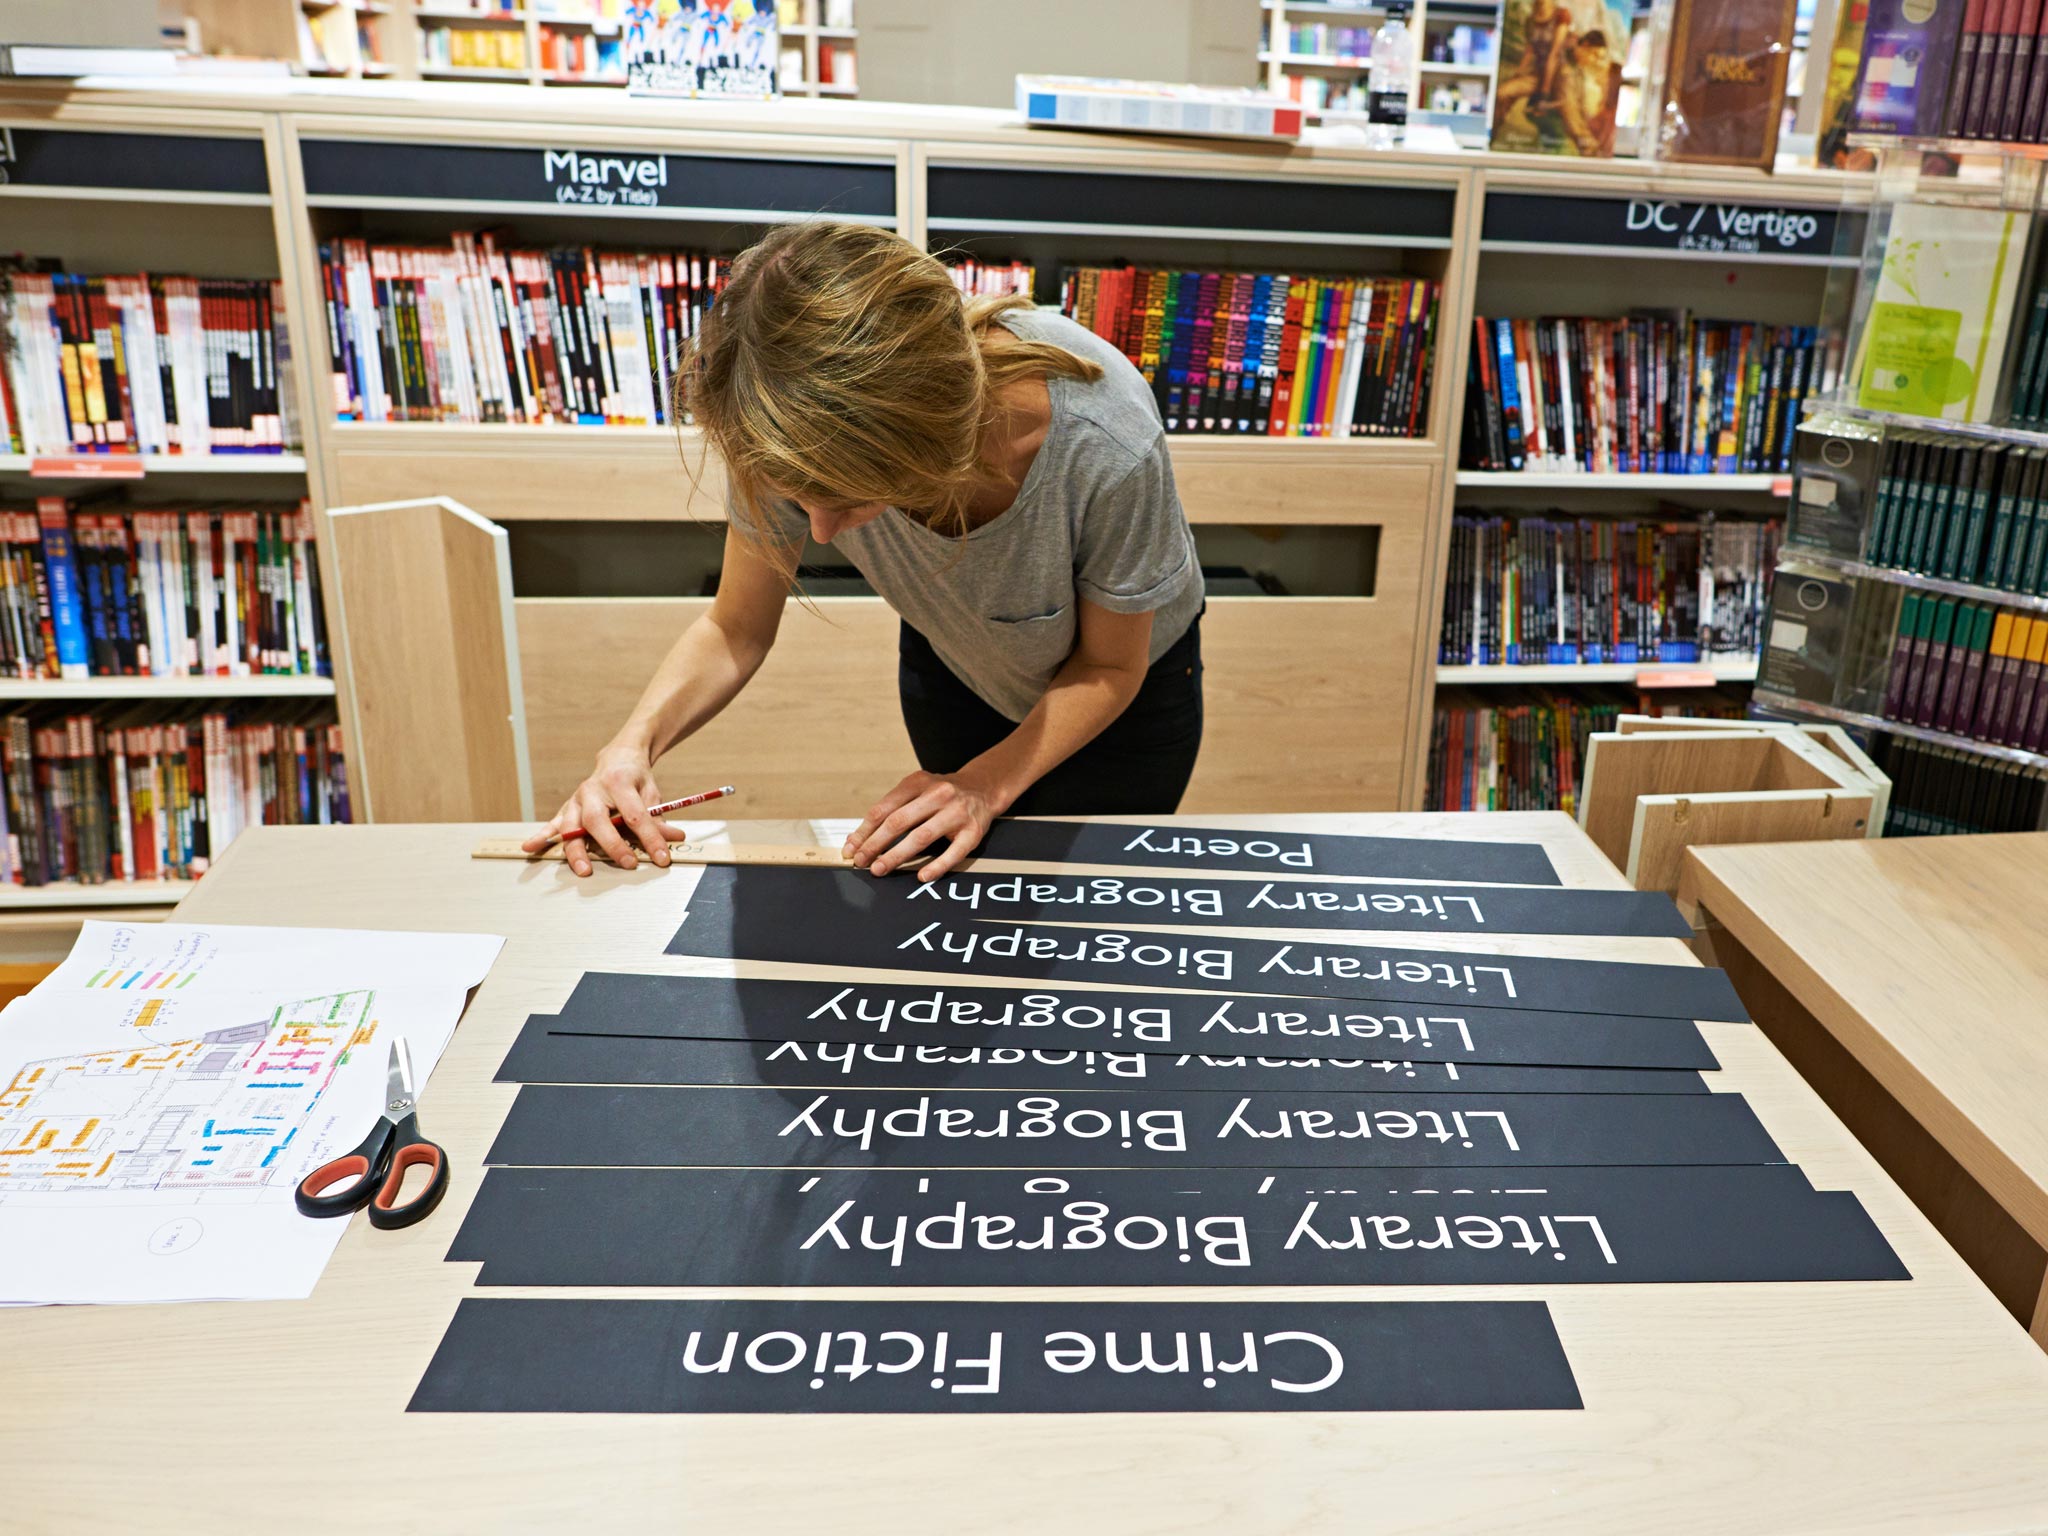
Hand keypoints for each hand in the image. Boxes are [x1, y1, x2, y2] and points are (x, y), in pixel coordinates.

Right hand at [521, 743, 686, 877]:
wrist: (618, 758)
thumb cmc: (635, 778)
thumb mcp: (652, 794)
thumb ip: (659, 818)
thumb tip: (674, 840)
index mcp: (618, 782)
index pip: (635, 814)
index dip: (650, 838)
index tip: (661, 858)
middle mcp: (593, 789)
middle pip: (597, 820)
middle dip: (612, 845)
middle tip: (627, 863)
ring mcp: (577, 799)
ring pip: (572, 825)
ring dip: (576, 850)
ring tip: (583, 870)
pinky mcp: (568, 807)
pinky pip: (553, 823)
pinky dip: (542, 837)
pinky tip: (530, 848)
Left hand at [844, 769, 1005, 880]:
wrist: (983, 788)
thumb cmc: (942, 794)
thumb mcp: (916, 791)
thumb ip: (890, 811)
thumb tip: (857, 839)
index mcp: (918, 782)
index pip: (884, 808)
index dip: (864, 831)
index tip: (851, 848)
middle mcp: (938, 794)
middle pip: (899, 821)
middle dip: (875, 844)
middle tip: (861, 861)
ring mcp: (957, 813)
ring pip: (921, 836)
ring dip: (897, 855)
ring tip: (880, 869)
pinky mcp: (973, 831)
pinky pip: (954, 852)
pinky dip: (937, 866)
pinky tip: (922, 876)